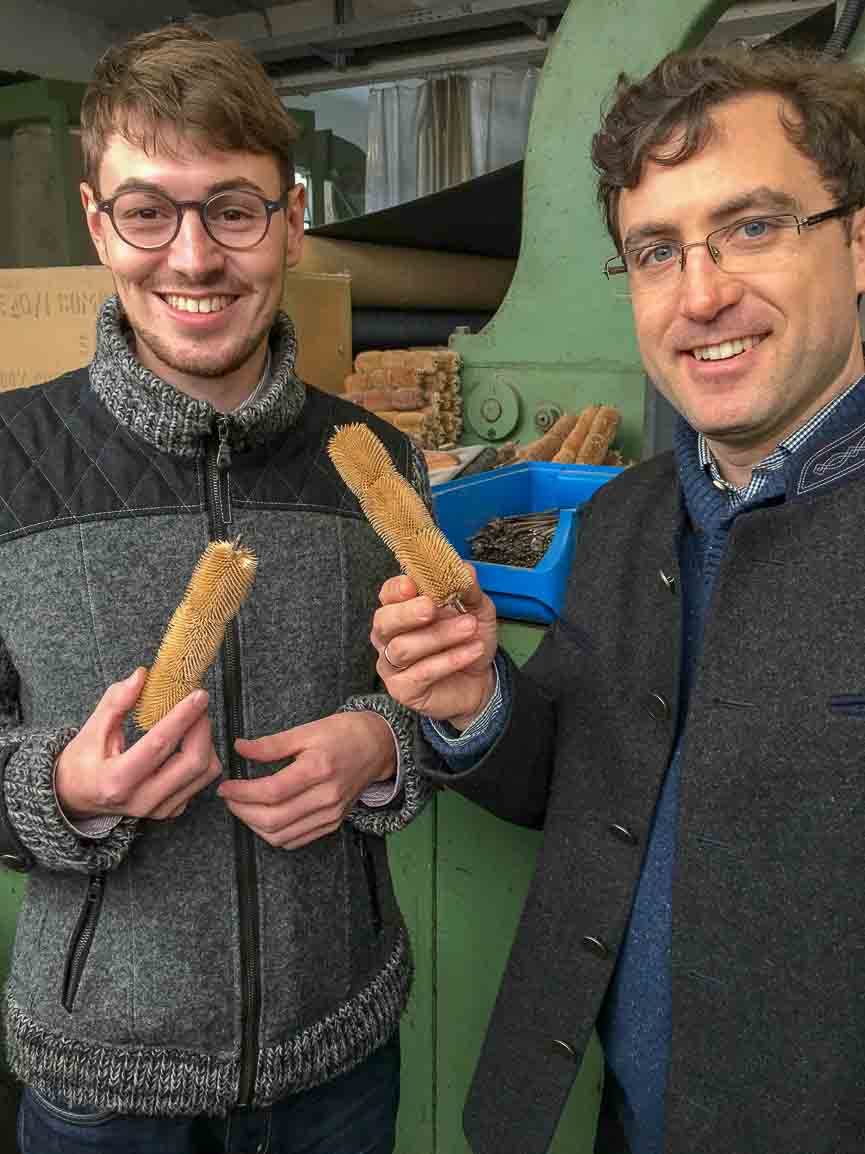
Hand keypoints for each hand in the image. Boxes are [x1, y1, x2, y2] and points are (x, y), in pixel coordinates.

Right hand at [55, 668, 221, 821]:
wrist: (76, 797)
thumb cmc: (83, 762)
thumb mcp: (91, 729)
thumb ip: (116, 701)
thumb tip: (141, 676)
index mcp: (116, 781)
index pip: (159, 745)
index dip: (182, 717)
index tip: (198, 695)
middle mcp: (141, 800)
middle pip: (192, 762)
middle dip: (202, 728)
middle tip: (199, 704)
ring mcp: (158, 810)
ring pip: (205, 773)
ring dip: (207, 742)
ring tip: (195, 722)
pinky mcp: (170, 811)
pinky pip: (201, 783)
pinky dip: (203, 758)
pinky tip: (190, 742)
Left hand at [219, 711, 396, 848]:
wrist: (378, 746)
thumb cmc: (342, 733)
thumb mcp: (307, 730)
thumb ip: (271, 744)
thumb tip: (240, 748)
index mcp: (318, 769)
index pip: (271, 791)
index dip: (242, 792)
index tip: (225, 786)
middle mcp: (326, 796)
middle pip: (274, 819)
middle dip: (242, 811)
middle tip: (229, 798)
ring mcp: (331, 814)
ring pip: (282, 836)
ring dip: (255, 826)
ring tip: (243, 807)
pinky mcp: (333, 823)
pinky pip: (296, 841)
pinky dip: (274, 834)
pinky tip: (264, 818)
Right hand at [370, 569, 497, 728]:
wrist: (481, 680)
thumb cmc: (469, 640)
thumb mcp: (476, 610)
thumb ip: (468, 590)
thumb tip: (465, 570)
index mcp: (400, 609)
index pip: (388, 594)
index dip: (396, 589)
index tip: (412, 584)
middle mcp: (389, 636)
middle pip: (383, 622)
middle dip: (407, 613)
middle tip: (431, 608)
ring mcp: (392, 664)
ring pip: (403, 648)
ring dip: (439, 636)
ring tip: (469, 628)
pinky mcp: (403, 689)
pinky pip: (420, 673)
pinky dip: (449, 660)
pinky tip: (471, 651)